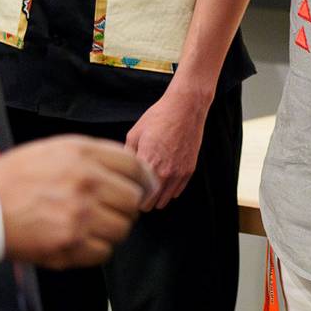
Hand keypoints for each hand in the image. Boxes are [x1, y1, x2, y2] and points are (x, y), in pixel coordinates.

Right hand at [0, 135, 150, 269]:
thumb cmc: (14, 178)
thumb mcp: (54, 149)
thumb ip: (93, 156)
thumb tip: (129, 170)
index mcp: (82, 154)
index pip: (134, 166)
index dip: (143, 179)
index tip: (142, 188)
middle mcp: (86, 181)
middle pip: (133, 199)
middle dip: (125, 207)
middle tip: (110, 211)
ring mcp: (80, 214)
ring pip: (122, 228)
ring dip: (111, 230)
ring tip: (90, 226)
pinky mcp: (70, 244)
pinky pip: (104, 252)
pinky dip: (95, 249)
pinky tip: (78, 240)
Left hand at [124, 81, 211, 210]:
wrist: (186, 107)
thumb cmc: (158, 117)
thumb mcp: (134, 134)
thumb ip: (127, 157)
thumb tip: (121, 172)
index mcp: (147, 163)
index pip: (136, 196)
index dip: (130, 197)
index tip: (127, 193)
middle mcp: (164, 172)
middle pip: (150, 203)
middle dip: (142, 201)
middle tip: (136, 193)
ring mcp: (179, 173)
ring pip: (165, 201)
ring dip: (156, 198)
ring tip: (149, 189)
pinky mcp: (189, 170)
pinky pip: (177, 192)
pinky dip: (169, 191)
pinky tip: (163, 181)